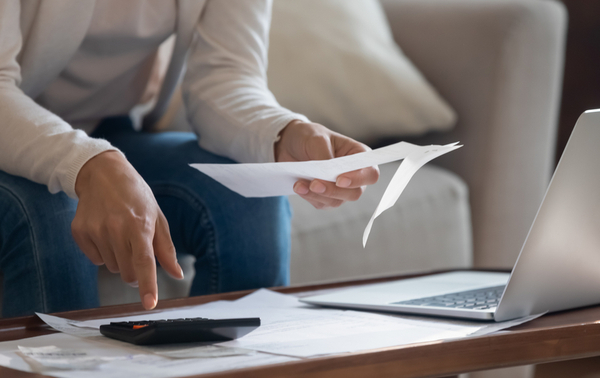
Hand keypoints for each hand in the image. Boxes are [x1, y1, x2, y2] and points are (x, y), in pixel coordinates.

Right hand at [72, 151, 182, 309]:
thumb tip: (177, 274)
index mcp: (140, 225)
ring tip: (121, 234)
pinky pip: (95, 259)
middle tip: (137, 251)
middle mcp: (116, 229)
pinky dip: (103, 252)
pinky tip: (105, 232)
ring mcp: (95, 230)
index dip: (148, 285)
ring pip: (111, 268)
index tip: (149, 303)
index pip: (144, 262)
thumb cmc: (136, 196)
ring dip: (119, 259)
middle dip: (135, 271)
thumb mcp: (157, 217)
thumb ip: (166, 249)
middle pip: (126, 273)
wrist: (103, 174)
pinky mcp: (79, 232)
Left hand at [275, 120, 378, 208]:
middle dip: (333, 191)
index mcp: (358, 155)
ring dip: (318, 195)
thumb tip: (327, 176)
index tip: (340, 180)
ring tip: (299, 184)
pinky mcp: (326, 197)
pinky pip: (322, 204)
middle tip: (314, 184)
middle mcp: (354, 174)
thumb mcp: (317, 139)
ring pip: (337, 201)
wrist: (289, 145)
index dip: (359, 179)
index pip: (370, 173)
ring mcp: (341, 188)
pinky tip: (299, 187)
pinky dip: (310, 197)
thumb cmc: (309, 137)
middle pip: (355, 192)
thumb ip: (325, 158)